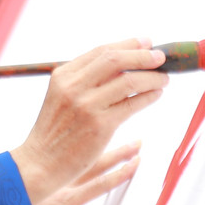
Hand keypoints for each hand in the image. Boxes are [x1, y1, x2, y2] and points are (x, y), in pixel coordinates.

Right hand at [10, 38, 167, 204]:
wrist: (41, 162)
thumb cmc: (54, 131)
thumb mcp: (60, 97)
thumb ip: (83, 80)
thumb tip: (121, 64)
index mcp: (63, 76)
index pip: (100, 51)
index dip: (127, 44)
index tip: (146, 43)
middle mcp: (73, 87)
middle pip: (116, 59)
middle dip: (143, 56)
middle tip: (161, 57)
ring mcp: (87, 106)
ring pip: (129, 81)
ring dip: (152, 77)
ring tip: (163, 79)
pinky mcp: (101, 125)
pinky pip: (133, 104)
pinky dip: (149, 96)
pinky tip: (156, 95)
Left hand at [33, 142, 140, 204]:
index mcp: (64, 200)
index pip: (97, 185)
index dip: (118, 175)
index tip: (135, 163)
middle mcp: (60, 184)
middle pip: (95, 165)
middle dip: (118, 155)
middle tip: (137, 143)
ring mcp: (52, 175)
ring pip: (83, 158)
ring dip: (103, 148)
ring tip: (119, 140)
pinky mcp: (43, 172)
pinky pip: (65, 155)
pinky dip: (80, 147)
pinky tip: (87, 137)